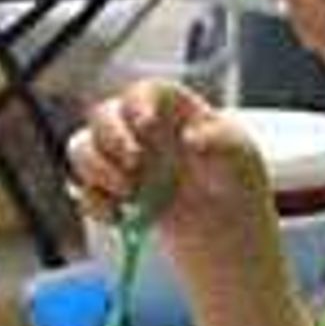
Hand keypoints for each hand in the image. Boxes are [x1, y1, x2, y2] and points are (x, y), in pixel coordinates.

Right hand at [68, 71, 264, 232]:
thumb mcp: (242, 161)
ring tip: (129, 194)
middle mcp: (142, 131)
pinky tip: (120, 218)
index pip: (145, 92)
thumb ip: (222, 143)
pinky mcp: (112, 192)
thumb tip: (192, 138)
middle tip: (134, 166)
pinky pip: (82, 189)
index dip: (138, 103)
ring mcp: (123, 161)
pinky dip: (94, 204)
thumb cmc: (238, 184)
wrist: (227, 234)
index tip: (147, 126)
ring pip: (82, 147)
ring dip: (95, 170)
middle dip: (110, 138)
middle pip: (103, 114)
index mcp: (174, 112)